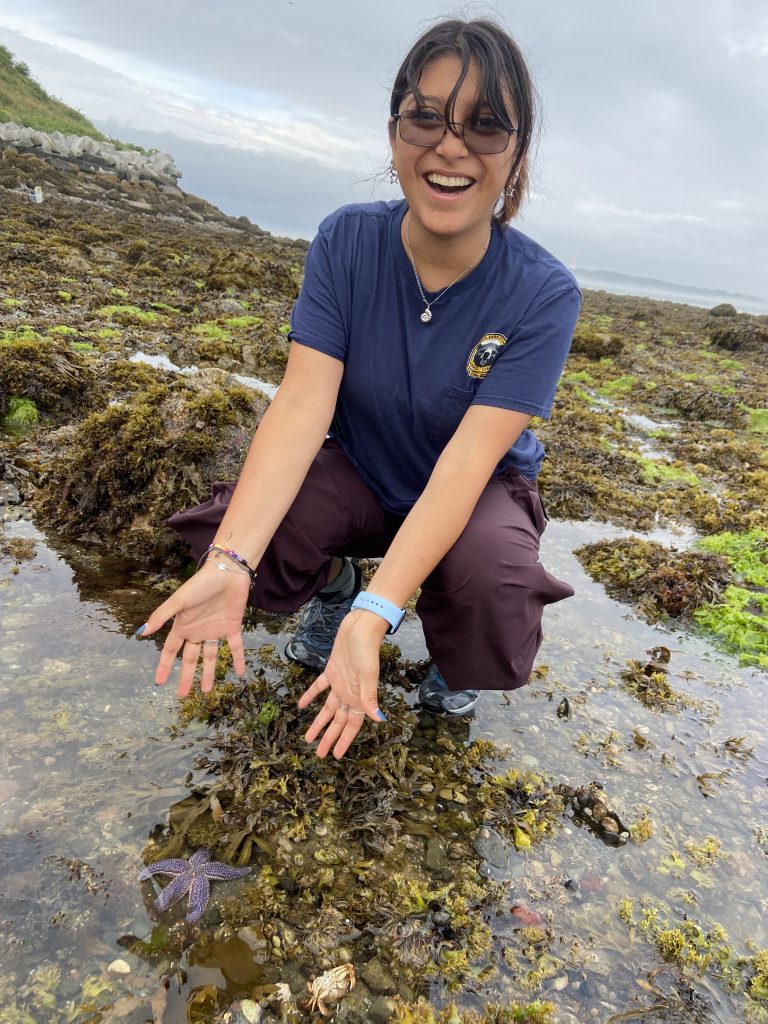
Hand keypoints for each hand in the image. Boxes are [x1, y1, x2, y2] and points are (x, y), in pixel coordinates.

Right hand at [138, 562, 250, 695]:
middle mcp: (198, 631)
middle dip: (186, 676)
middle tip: (183, 695)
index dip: (164, 665)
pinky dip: (238, 659)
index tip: (159, 682)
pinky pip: (236, 647)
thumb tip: (141, 632)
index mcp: (183, 626)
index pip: (171, 651)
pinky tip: (240, 673)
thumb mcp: (178, 601)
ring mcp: (215, 630)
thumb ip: (161, 616)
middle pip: (190, 659)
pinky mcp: (233, 627)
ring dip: (209, 673)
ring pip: (211, 657)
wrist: (227, 573)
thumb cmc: (200, 585)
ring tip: (207, 691)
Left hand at [298, 611, 386, 759]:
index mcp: (359, 696)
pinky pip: (319, 687)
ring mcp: (340, 682)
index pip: (351, 724)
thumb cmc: (367, 650)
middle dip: (329, 737)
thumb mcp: (368, 675)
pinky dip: (310, 696)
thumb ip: (370, 697)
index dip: (344, 740)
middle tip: (319, 754)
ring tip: (309, 737)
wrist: (361, 626)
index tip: (336, 755)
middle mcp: (349, 692)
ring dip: (319, 722)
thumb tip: (378, 720)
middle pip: (338, 720)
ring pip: (328, 708)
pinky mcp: (332, 669)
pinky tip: (301, 705)